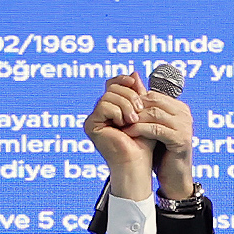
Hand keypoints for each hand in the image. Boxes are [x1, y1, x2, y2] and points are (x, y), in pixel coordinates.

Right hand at [86, 75, 150, 194]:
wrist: (138, 160)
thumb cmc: (143, 141)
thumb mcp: (143, 112)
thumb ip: (137, 93)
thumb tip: (134, 73)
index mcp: (111, 108)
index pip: (113, 85)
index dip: (124, 81)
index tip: (137, 84)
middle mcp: (100, 112)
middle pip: (111, 87)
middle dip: (129, 95)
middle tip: (139, 110)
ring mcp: (94, 119)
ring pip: (108, 95)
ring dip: (125, 105)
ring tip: (133, 120)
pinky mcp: (90, 125)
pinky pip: (103, 105)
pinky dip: (117, 112)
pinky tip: (123, 124)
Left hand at [130, 81, 194, 198]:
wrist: (175, 176)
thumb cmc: (162, 152)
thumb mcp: (154, 129)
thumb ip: (145, 113)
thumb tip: (129, 98)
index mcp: (180, 108)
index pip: (153, 95)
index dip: (134, 101)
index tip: (119, 108)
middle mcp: (184, 114)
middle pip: (153, 101)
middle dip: (133, 108)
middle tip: (117, 113)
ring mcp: (184, 126)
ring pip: (154, 113)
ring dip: (134, 118)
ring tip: (119, 123)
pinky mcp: (180, 139)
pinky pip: (156, 129)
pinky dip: (140, 129)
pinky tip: (128, 133)